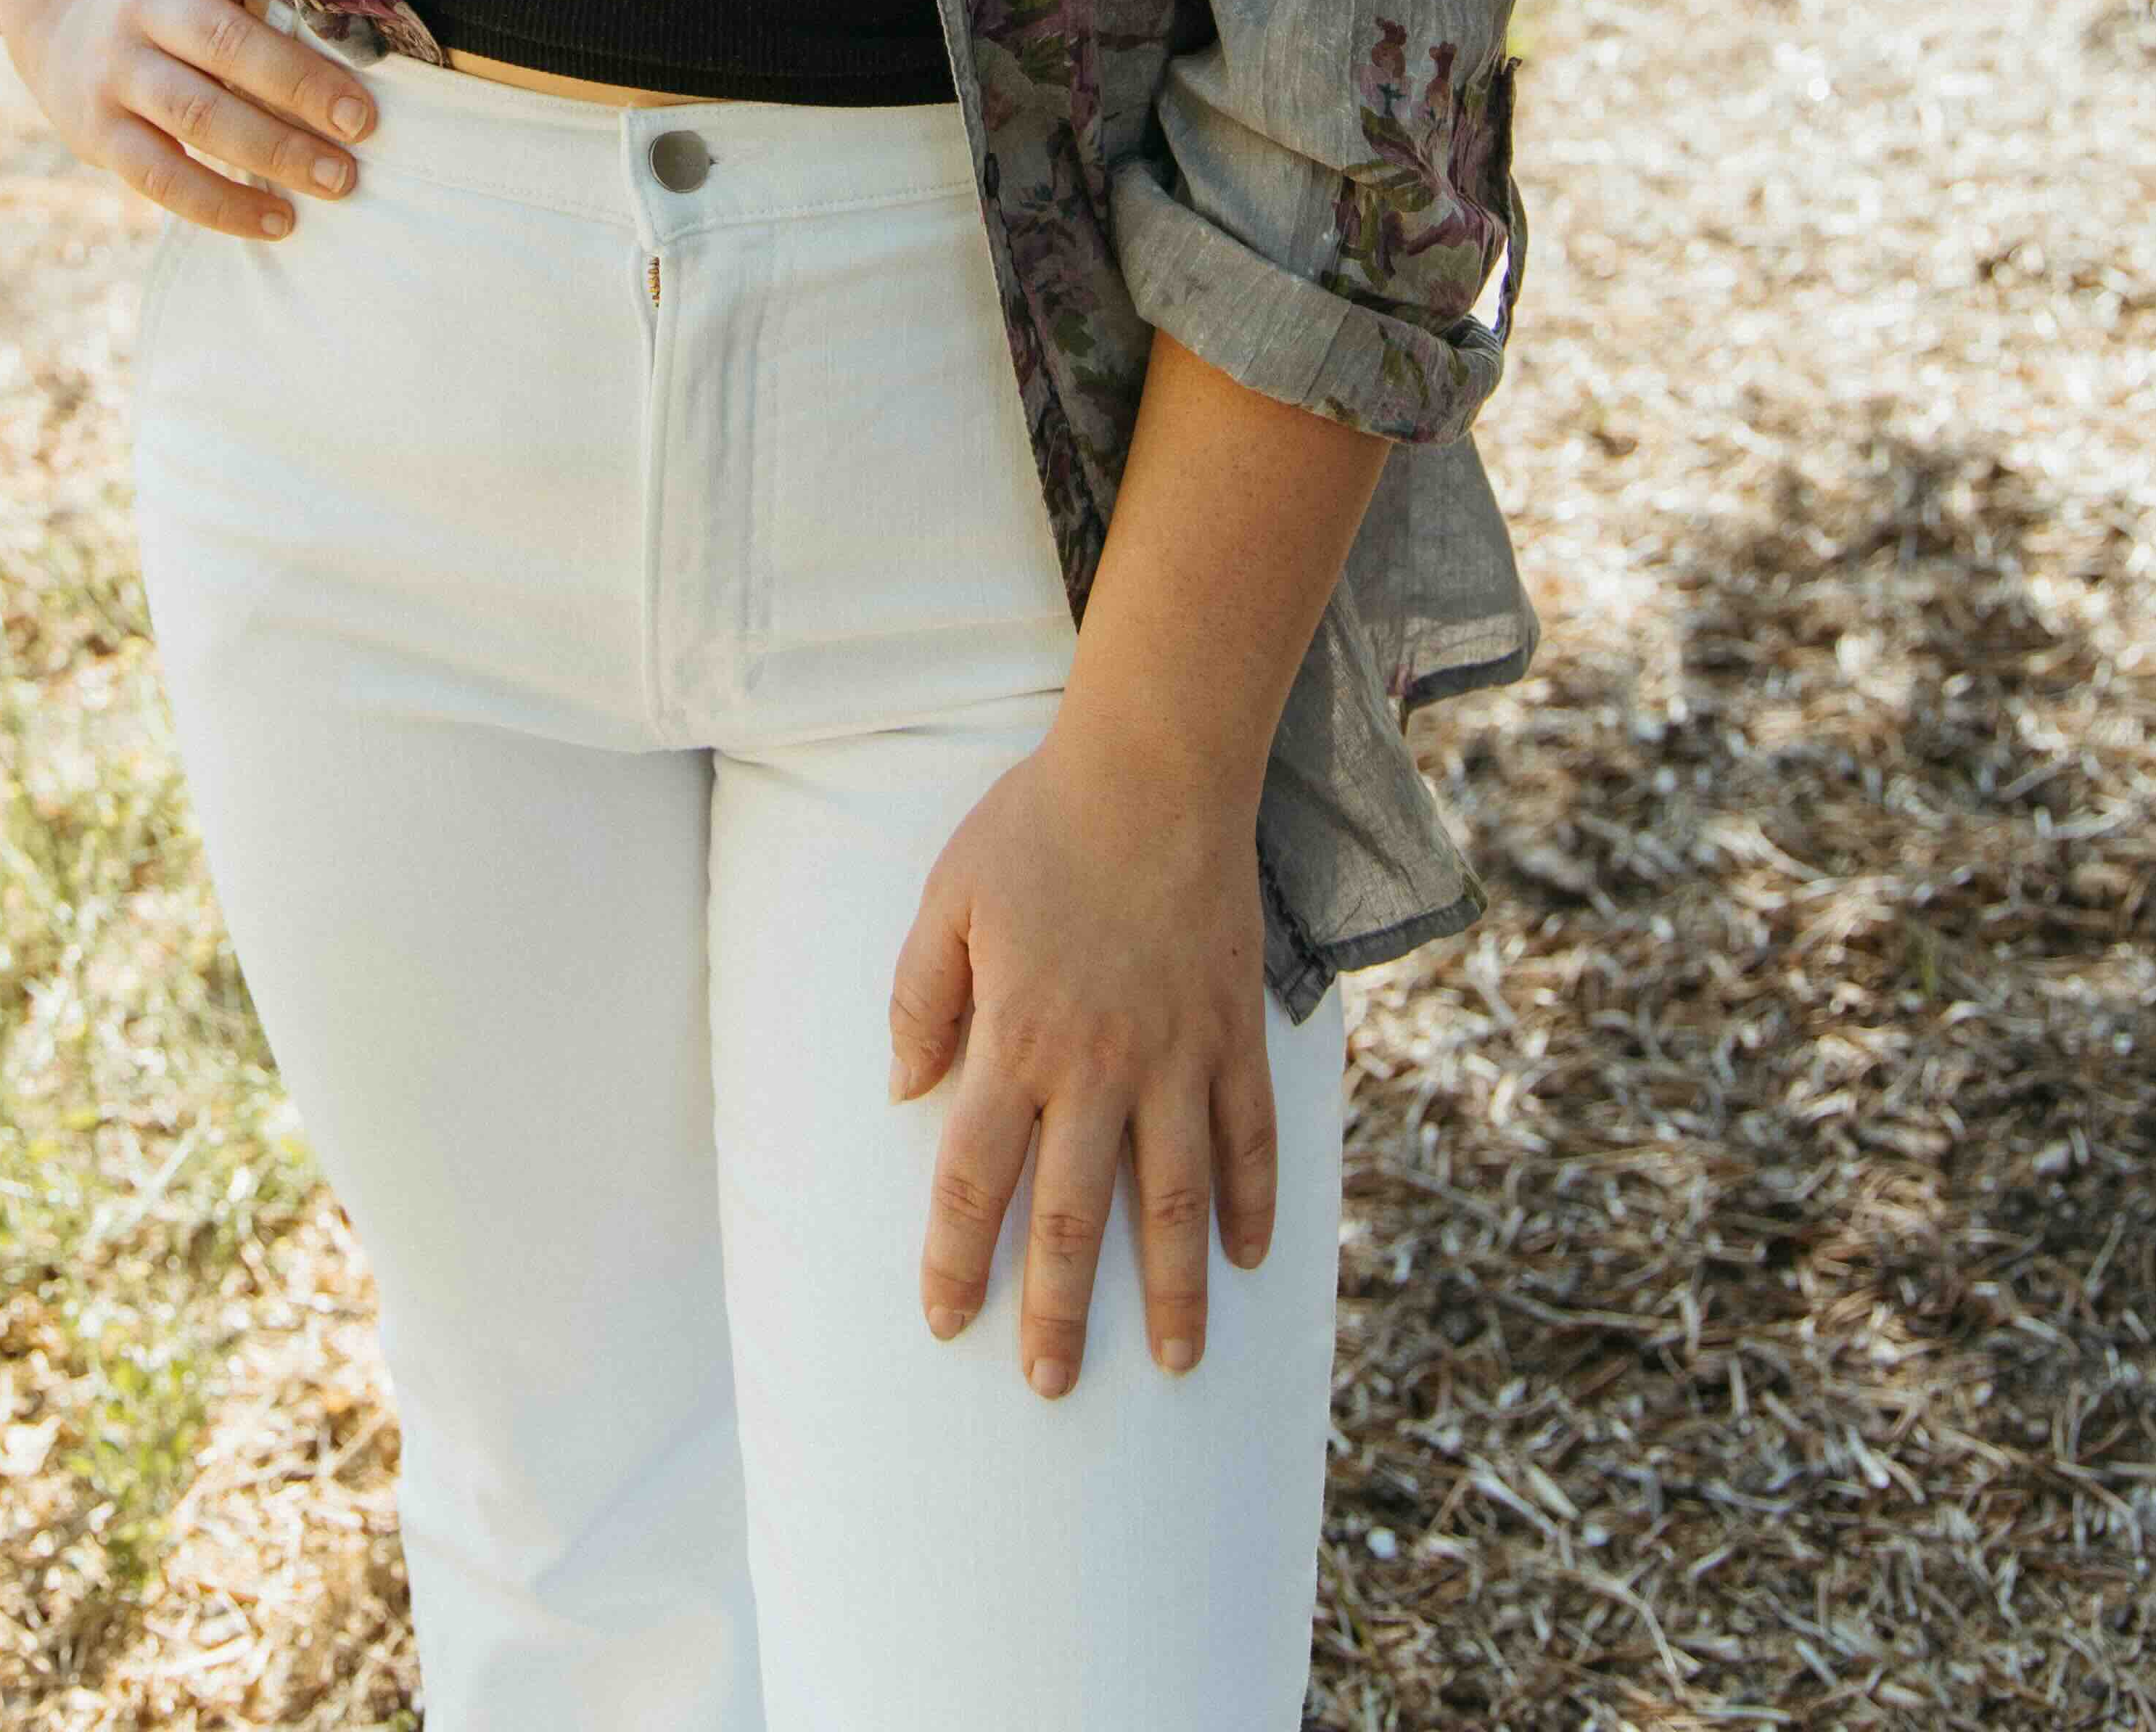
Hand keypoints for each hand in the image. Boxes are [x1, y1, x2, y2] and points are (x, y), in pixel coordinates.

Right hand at [0, 0, 377, 239]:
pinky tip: (279, 221)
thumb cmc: (186, 4)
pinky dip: (224, 205)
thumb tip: (380, 30)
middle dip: (300, 85)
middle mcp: (142, 0)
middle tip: (363, 122)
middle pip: (225, 42)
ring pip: (198, 114)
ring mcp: (114, 67)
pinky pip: (162, 176)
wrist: (68, 36)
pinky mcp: (98, 131)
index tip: (363, 10)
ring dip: (274, 150)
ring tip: (338, 178)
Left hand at [887, 715, 1275, 1397]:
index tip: (946, 1321)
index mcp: (1016, 1039)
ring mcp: (1176, 1056)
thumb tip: (901, 1094)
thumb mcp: (948, 900)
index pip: (974, 1179)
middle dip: (1055, 1313)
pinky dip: (1254, 1204)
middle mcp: (1097, 1067)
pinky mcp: (1235, 1033)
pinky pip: (1251, 1138)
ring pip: (1175, 1203)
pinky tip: (1248, 1258)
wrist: (1152, 769)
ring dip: (1171, 1293)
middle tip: (1049, 1386)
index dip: (955, 1258)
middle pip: (1071, 1217)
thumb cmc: (1037, 827)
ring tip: (1170, 1364)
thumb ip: (919, 1000)